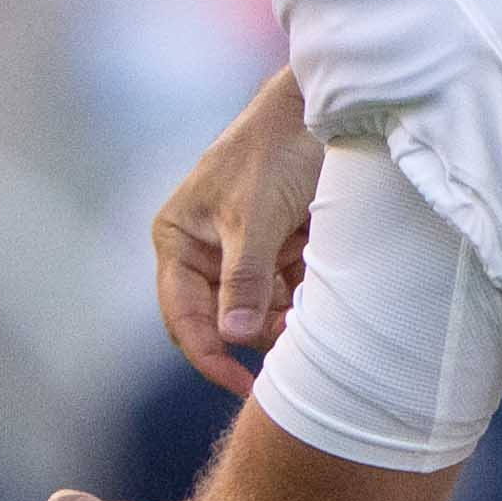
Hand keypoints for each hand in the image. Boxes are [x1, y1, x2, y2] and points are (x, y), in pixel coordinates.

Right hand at [152, 81, 326, 393]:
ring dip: (283, 316)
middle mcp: (202, 251)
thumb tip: (231, 337)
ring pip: (257, 313)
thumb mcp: (256, 217)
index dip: (209, 356)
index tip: (243, 387)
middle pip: (222, 321)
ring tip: (309, 295)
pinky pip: (285, 295)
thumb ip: (244, 277)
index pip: (183, 316)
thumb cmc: (275, 153)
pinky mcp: (276, 251)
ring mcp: (240, 253)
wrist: (323, 113)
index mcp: (178, 240)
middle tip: (293, 336)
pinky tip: (317, 283)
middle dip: (255, 332)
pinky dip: (301, 298)